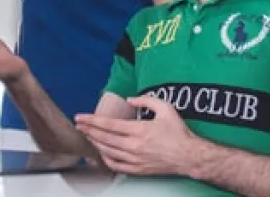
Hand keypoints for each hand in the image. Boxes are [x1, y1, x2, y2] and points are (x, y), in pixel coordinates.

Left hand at [74, 95, 199, 176]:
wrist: (190, 157)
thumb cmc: (179, 133)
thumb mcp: (165, 108)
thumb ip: (146, 100)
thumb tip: (130, 99)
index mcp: (139, 130)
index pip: (108, 125)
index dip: (91, 121)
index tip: (80, 117)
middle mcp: (134, 146)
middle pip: (104, 138)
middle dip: (88, 131)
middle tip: (78, 125)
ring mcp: (135, 159)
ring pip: (108, 152)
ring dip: (95, 143)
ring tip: (87, 136)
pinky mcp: (138, 170)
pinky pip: (116, 166)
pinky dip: (106, 159)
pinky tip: (102, 153)